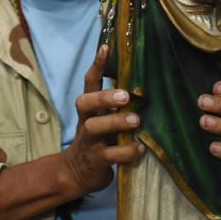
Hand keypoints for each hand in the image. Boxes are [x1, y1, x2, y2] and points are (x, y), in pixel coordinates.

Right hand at [62, 44, 143, 193]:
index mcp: (90, 108)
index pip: (90, 82)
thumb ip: (115, 104)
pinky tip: (140, 149)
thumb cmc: (98, 139)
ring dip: (116, 122)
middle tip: (125, 96)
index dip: (97, 64)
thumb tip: (142, 83)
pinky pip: (110, 156)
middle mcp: (86, 121)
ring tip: (136, 122)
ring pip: (95, 127)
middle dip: (104, 97)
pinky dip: (127, 151)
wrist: (78, 173)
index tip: (106, 47)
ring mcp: (89, 141)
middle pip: (85, 102)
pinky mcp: (96, 161)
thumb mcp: (102, 118)